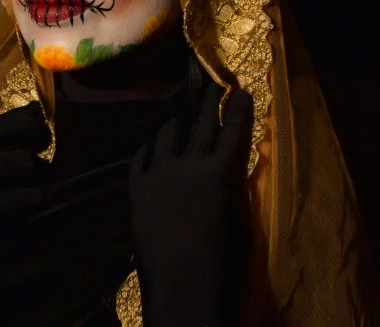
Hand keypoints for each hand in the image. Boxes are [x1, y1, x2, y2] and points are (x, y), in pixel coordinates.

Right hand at [0, 102, 49, 284]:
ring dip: (33, 162)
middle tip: (44, 134)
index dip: (11, 119)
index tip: (29, 114)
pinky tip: (38, 198)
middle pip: (5, 129)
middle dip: (28, 128)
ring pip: (14, 159)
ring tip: (43, 167)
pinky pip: (12, 198)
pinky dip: (29, 197)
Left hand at [129, 82, 252, 326]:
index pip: (234, 130)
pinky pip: (141, 158)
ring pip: (167, 134)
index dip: (238, 108)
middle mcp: (190, 165)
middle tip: (212, 86)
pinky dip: (149, 149)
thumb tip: (228, 172)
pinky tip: (151, 145)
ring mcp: (160, 175)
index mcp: (221, 173)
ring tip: (179, 113)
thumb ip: (233, 190)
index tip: (240, 92)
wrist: (184, 292)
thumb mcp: (241, 222)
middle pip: (201, 124)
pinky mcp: (138, 190)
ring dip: (176, 121)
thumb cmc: (224, 265)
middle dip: (208, 102)